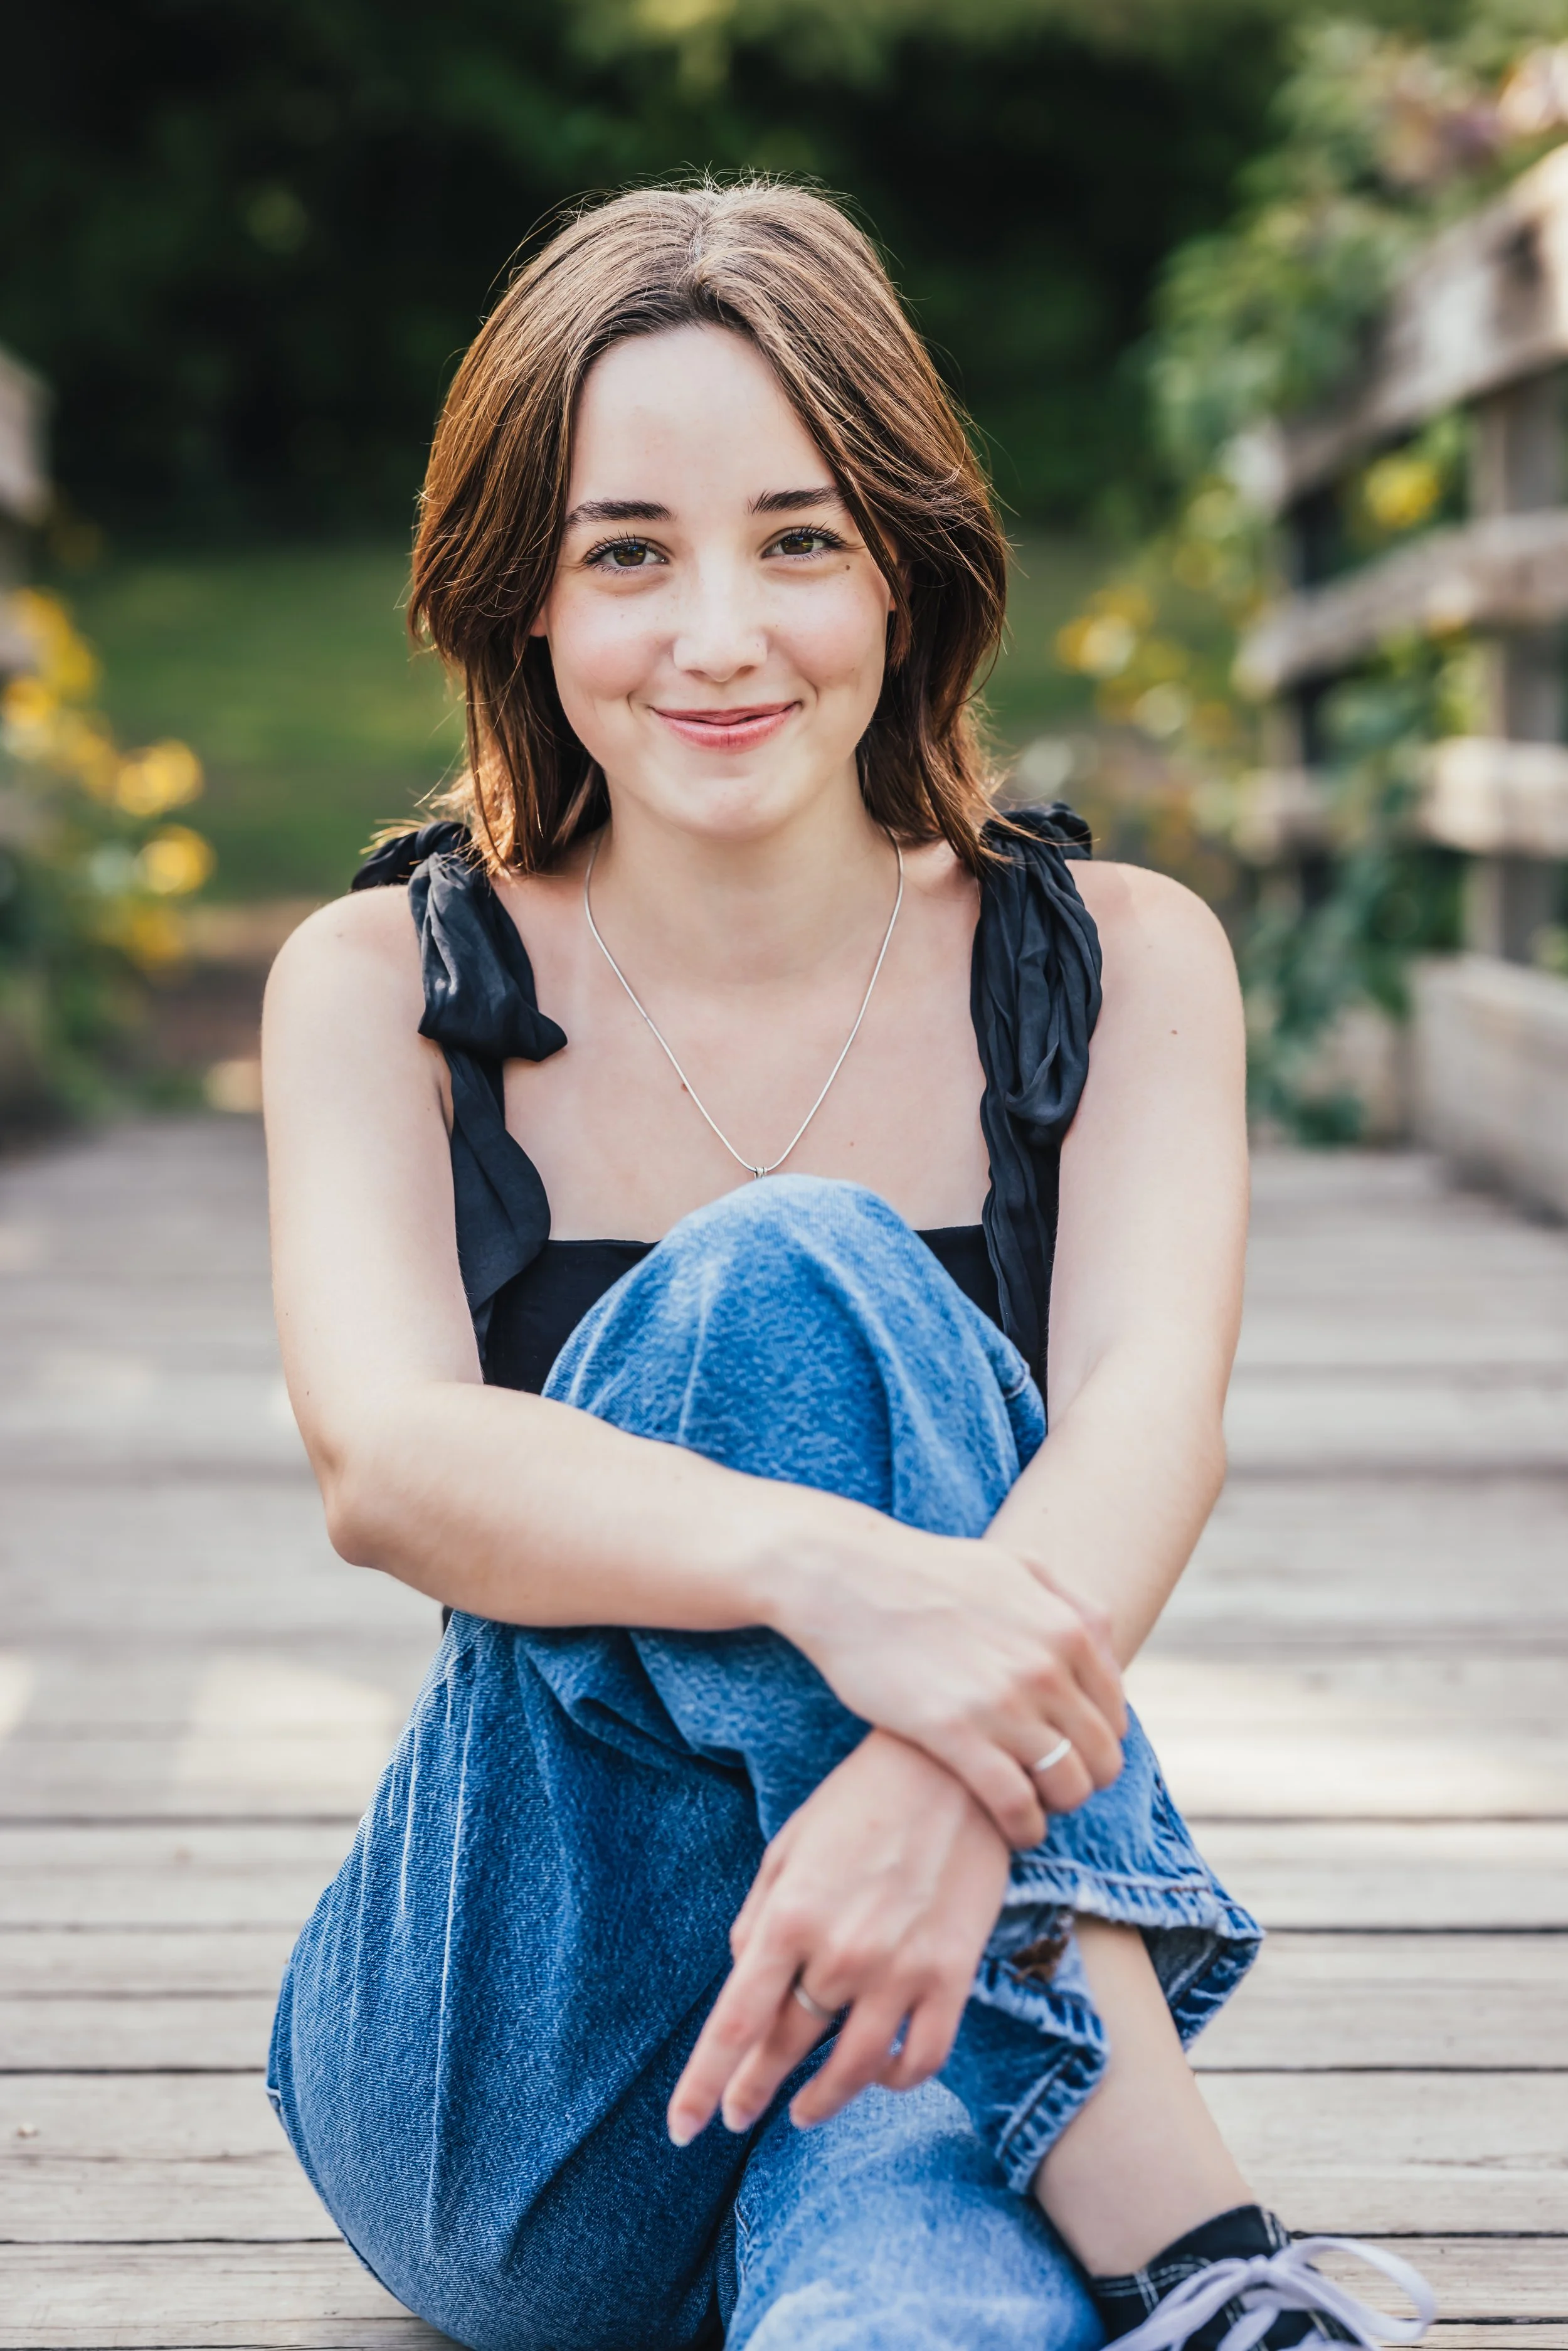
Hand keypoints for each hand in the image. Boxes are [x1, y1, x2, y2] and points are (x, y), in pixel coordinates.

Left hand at [669, 1731, 1008, 2147]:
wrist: (955, 1767)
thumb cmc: (860, 1801)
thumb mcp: (791, 1846)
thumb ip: (760, 1915)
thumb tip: (743, 1976)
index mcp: (790, 1917)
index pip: (734, 2025)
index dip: (703, 2085)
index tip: (682, 2128)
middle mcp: (840, 1953)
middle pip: (785, 2049)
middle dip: (752, 2091)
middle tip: (739, 2115)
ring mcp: (900, 1970)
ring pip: (852, 2069)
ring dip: (820, 2101)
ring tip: (802, 2112)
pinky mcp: (951, 1975)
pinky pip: (921, 2056)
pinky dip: (895, 2079)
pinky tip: (877, 2075)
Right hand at [767, 1510, 1126, 1846]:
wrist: (848, 1577)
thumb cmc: (928, 1572)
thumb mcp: (1016, 1565)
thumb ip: (1073, 1604)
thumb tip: (1107, 1656)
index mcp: (1067, 1630)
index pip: (1115, 1718)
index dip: (1095, 1746)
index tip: (1067, 1755)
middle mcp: (1046, 1667)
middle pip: (1100, 1758)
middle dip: (1082, 1782)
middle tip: (1048, 1788)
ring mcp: (1002, 1701)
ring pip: (1067, 1787)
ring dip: (1055, 1808)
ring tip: (1030, 1808)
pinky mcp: (954, 1732)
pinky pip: (1015, 1804)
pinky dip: (1022, 1828)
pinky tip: (1010, 1829)